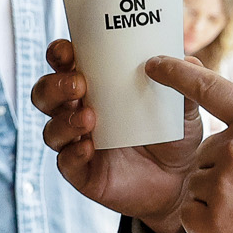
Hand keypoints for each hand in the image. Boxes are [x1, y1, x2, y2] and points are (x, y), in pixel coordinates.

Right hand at [33, 40, 200, 232]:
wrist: (180, 182)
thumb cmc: (174, 136)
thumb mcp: (184, 109)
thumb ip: (184, 84)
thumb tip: (186, 58)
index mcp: (98, 89)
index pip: (66, 65)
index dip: (59, 54)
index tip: (68, 50)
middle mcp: (80, 113)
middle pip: (46, 94)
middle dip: (55, 85)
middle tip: (79, 84)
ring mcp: (78, 144)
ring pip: (51, 129)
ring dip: (64, 121)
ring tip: (89, 119)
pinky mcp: (82, 173)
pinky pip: (65, 163)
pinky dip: (73, 153)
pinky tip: (88, 148)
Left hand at [145, 56, 232, 232]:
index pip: (208, 88)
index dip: (176, 72)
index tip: (153, 64)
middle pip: (206, 151)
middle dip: (225, 167)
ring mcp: (223, 185)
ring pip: (198, 183)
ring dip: (217, 195)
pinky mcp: (215, 222)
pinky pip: (191, 214)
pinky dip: (206, 221)